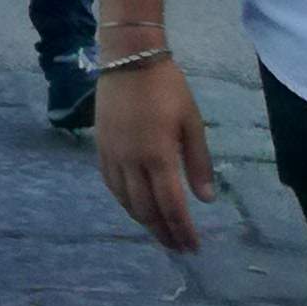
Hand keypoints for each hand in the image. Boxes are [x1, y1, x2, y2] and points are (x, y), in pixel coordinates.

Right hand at [95, 51, 217, 254]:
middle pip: (147, 211)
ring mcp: (113, 155)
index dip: (182, 230)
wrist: (128, 57)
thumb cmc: (167, 87)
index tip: (193, 247)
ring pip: (126, 202)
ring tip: (160, 232)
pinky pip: (111, 185)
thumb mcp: (193, 122)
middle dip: (164, 233)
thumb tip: (206, 200)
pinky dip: (124, 203)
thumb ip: (198, 163)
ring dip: (144, 223)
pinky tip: (135, 207)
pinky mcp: (100, 147)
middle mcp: (132, 161)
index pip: (172, 207)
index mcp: (158, 155)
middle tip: (178, 247)